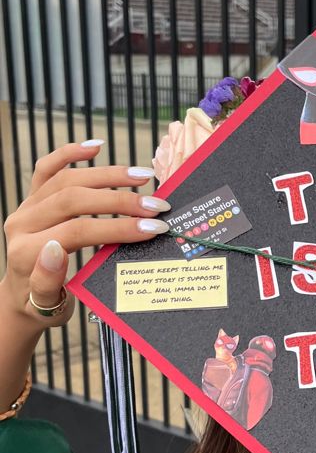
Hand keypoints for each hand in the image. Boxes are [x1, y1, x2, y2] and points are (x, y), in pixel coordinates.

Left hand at [1, 141, 170, 328]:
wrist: (21, 296)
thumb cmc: (41, 304)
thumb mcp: (47, 306)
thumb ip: (48, 281)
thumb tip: (56, 249)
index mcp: (26, 252)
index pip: (77, 231)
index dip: (117, 227)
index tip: (152, 229)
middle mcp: (22, 223)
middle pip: (74, 199)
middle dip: (120, 201)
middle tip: (157, 206)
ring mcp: (26, 206)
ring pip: (67, 178)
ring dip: (108, 175)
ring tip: (144, 177)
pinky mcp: (32, 196)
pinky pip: (47, 167)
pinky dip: (69, 153)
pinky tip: (96, 147)